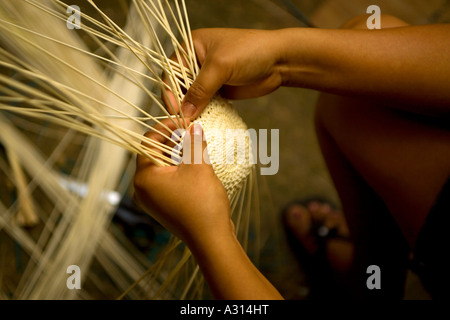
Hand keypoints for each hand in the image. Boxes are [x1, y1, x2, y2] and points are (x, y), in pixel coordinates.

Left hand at [134, 121, 232, 245]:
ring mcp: (152, 200)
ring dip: (178, 155)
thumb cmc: (202, 203)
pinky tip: (196, 165)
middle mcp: (142, 189)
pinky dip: (179, 170)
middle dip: (173, 141)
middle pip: (154, 154)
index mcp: (144, 177)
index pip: (148, 141)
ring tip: (196, 147)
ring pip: (162, 167)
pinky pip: (167, 181)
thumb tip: (194, 127)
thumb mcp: (198, 166)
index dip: (166, 127)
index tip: (183, 121)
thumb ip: (193, 142)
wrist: (211, 240)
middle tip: (192, 133)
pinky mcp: (163, 207)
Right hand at [180, 28, 283, 117]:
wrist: (279, 60)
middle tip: (182, 122)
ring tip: (191, 126)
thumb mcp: (221, 66)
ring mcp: (208, 77)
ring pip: (192, 98)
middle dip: (181, 104)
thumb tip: (185, 112)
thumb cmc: (250, 51)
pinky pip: (205, 104)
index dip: (170, 92)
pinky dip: (204, 114)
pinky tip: (203, 124)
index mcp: (191, 46)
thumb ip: (201, 89)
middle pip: (179, 87)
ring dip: (192, 111)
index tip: (174, 111)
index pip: (171, 71)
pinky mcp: (219, 90)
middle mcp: (196, 62)